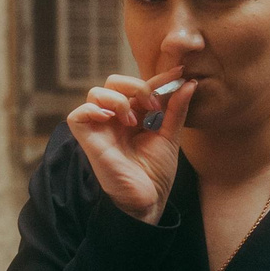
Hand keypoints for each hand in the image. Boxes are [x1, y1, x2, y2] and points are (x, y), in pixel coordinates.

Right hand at [65, 70, 195, 223]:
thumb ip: (176, 109)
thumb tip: (190, 83)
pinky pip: (79, 114)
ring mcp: (100, 128)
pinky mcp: (87, 139)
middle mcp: (115, 119)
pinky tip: (111, 120)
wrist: (147, 199)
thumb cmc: (156, 173)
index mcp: (135, 116)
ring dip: (118, 99)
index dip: (158, 78)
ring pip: (96, 92)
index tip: (179, 71)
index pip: (141, 87)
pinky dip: (93, 110)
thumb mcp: (169, 136)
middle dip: (135, 86)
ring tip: (132, 121)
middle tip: (152, 104)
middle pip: (114, 82)